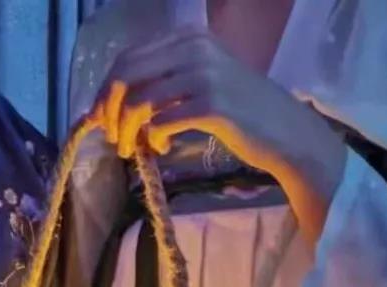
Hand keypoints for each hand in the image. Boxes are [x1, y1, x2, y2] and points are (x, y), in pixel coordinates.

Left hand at [93, 26, 346, 242]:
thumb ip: (166, 81)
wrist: (285, 133)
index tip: (101, 118)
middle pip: (125, 75)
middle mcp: (195, 48)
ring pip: (138, 102)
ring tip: (132, 149)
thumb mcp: (203, 81)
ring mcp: (203, 75)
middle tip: (111, 137)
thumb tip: (114, 102)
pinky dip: (153, 140)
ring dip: (127, 131)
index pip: (128, 58)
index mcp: (189, 38)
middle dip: (108, 110)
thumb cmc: (242, 112)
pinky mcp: (211, 105)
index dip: (106, 90)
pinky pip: (160, 123)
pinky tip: (164, 147)